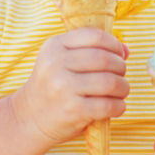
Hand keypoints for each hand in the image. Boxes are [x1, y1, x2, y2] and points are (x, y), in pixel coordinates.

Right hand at [10, 28, 128, 147]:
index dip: (114, 44)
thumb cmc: (53, 86)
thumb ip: (92, 51)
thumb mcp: (62, 60)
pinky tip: (117, 107)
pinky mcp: (72, 110)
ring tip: (121, 91)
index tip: (119, 54)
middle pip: (104, 59)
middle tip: (121, 75)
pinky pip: (106, 105)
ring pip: (109, 82)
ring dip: (123, 87)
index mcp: (55, 45)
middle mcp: (56, 63)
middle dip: (120, 67)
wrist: (29, 118)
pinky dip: (119, 106)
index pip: (95, 36)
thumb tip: (126, 50)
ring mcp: (63, 87)